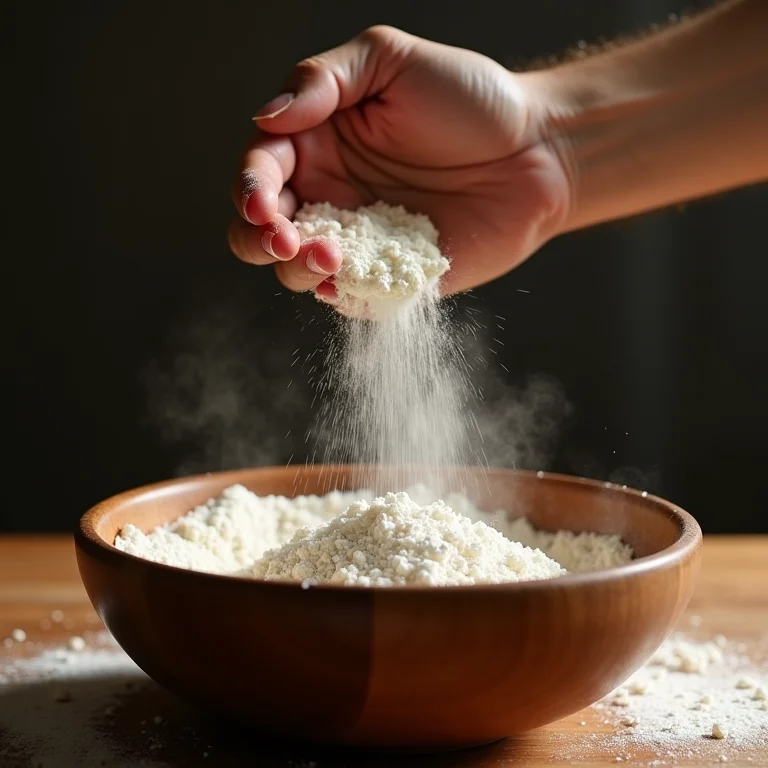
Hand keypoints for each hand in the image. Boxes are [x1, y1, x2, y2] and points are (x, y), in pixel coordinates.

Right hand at [228, 26, 570, 300]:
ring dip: (299, 271)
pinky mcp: (393, 280)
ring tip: (330, 256)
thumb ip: (322, 80)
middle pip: (262, 232)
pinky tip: (349, 282)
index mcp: (317, 143)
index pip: (260, 171)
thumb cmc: (469, 98)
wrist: (538, 150)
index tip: (264, 203)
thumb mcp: (389, 59)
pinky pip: (352, 300)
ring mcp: (360, 242)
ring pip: (299, 273)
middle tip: (284, 239)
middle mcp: (331, 196)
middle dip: (259, 240)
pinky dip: (341, 297)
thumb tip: (266, 118)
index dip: (250, 189)